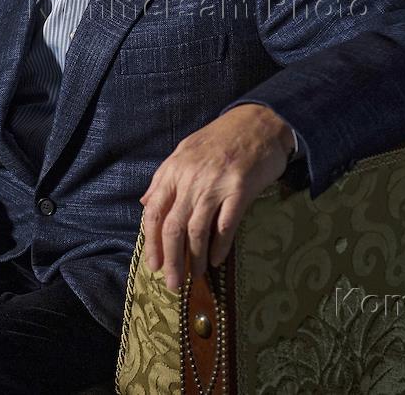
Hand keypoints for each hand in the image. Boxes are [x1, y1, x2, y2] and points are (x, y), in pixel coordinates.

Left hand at [139, 103, 292, 289]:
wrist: (259, 121)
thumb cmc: (222, 137)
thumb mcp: (185, 151)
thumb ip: (164, 178)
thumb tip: (145, 203)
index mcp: (174, 170)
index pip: (153, 212)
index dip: (151, 243)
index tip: (153, 265)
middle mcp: (191, 179)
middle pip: (173, 228)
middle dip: (171, 260)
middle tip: (171, 283)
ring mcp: (216, 184)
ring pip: (197, 231)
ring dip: (194, 259)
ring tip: (195, 276)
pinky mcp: (240, 190)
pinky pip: (226, 225)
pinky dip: (219, 246)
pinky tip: (216, 260)